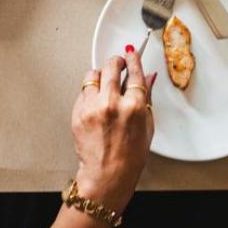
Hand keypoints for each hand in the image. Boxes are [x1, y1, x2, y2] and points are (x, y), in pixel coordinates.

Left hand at [69, 47, 153, 213]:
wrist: (107, 174)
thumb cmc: (130, 156)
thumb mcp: (147, 126)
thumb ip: (147, 98)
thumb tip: (149, 78)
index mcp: (134, 106)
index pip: (134, 72)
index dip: (133, 59)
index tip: (132, 53)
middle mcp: (112, 104)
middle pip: (111, 66)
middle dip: (116, 62)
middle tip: (118, 63)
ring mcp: (92, 107)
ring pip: (93, 75)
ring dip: (100, 76)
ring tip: (105, 84)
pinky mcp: (78, 113)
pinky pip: (83, 91)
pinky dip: (90, 92)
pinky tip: (96, 101)